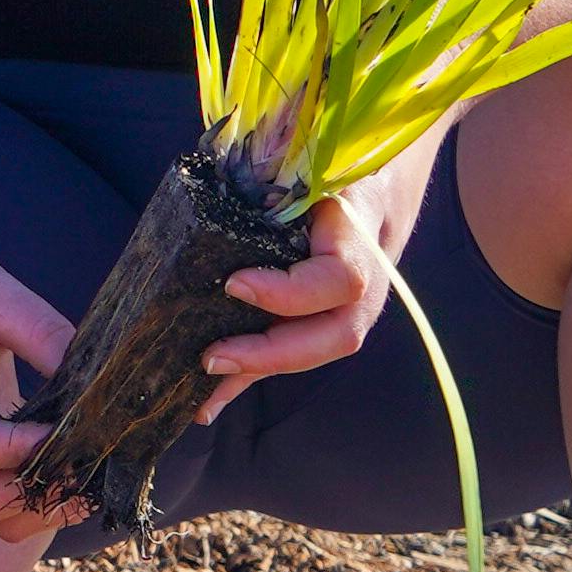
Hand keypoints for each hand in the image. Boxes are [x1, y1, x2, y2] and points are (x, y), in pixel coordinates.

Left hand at [197, 136, 434, 416]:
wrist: (370, 185)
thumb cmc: (328, 171)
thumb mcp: (310, 168)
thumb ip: (276, 176)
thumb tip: (213, 179)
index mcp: (356, 237)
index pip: (339, 279)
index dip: (289, 293)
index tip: (233, 285)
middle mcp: (363, 282)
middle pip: (336, 336)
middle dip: (273, 353)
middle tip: (211, 357)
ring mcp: (348, 307)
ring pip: (315, 351)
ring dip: (256, 373)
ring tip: (200, 396)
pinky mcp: (322, 320)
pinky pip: (291, 353)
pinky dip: (250, 376)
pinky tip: (207, 404)